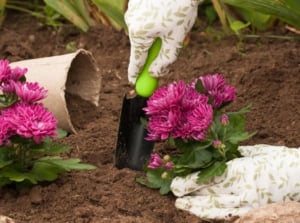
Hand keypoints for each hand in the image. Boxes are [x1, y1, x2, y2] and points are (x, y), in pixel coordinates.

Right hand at [125, 0, 201, 83]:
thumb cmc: (181, 9)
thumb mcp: (176, 39)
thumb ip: (165, 60)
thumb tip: (154, 74)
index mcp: (139, 34)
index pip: (136, 61)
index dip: (135, 75)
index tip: (133, 84)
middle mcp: (131, 22)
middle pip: (142, 46)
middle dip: (155, 50)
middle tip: (170, 47)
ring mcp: (132, 10)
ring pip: (144, 31)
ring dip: (157, 34)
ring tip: (175, 24)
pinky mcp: (136, 1)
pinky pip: (145, 18)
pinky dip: (155, 21)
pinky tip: (168, 12)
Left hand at [170, 144, 299, 220]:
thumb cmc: (279, 162)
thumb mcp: (255, 153)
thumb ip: (233, 156)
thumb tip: (215, 155)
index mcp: (239, 171)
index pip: (207, 178)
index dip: (189, 181)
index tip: (176, 182)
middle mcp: (240, 190)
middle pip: (207, 193)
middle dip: (188, 193)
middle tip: (173, 191)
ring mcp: (246, 204)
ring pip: (214, 208)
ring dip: (195, 206)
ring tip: (181, 204)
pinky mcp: (252, 213)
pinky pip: (228, 216)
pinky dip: (212, 215)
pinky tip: (201, 212)